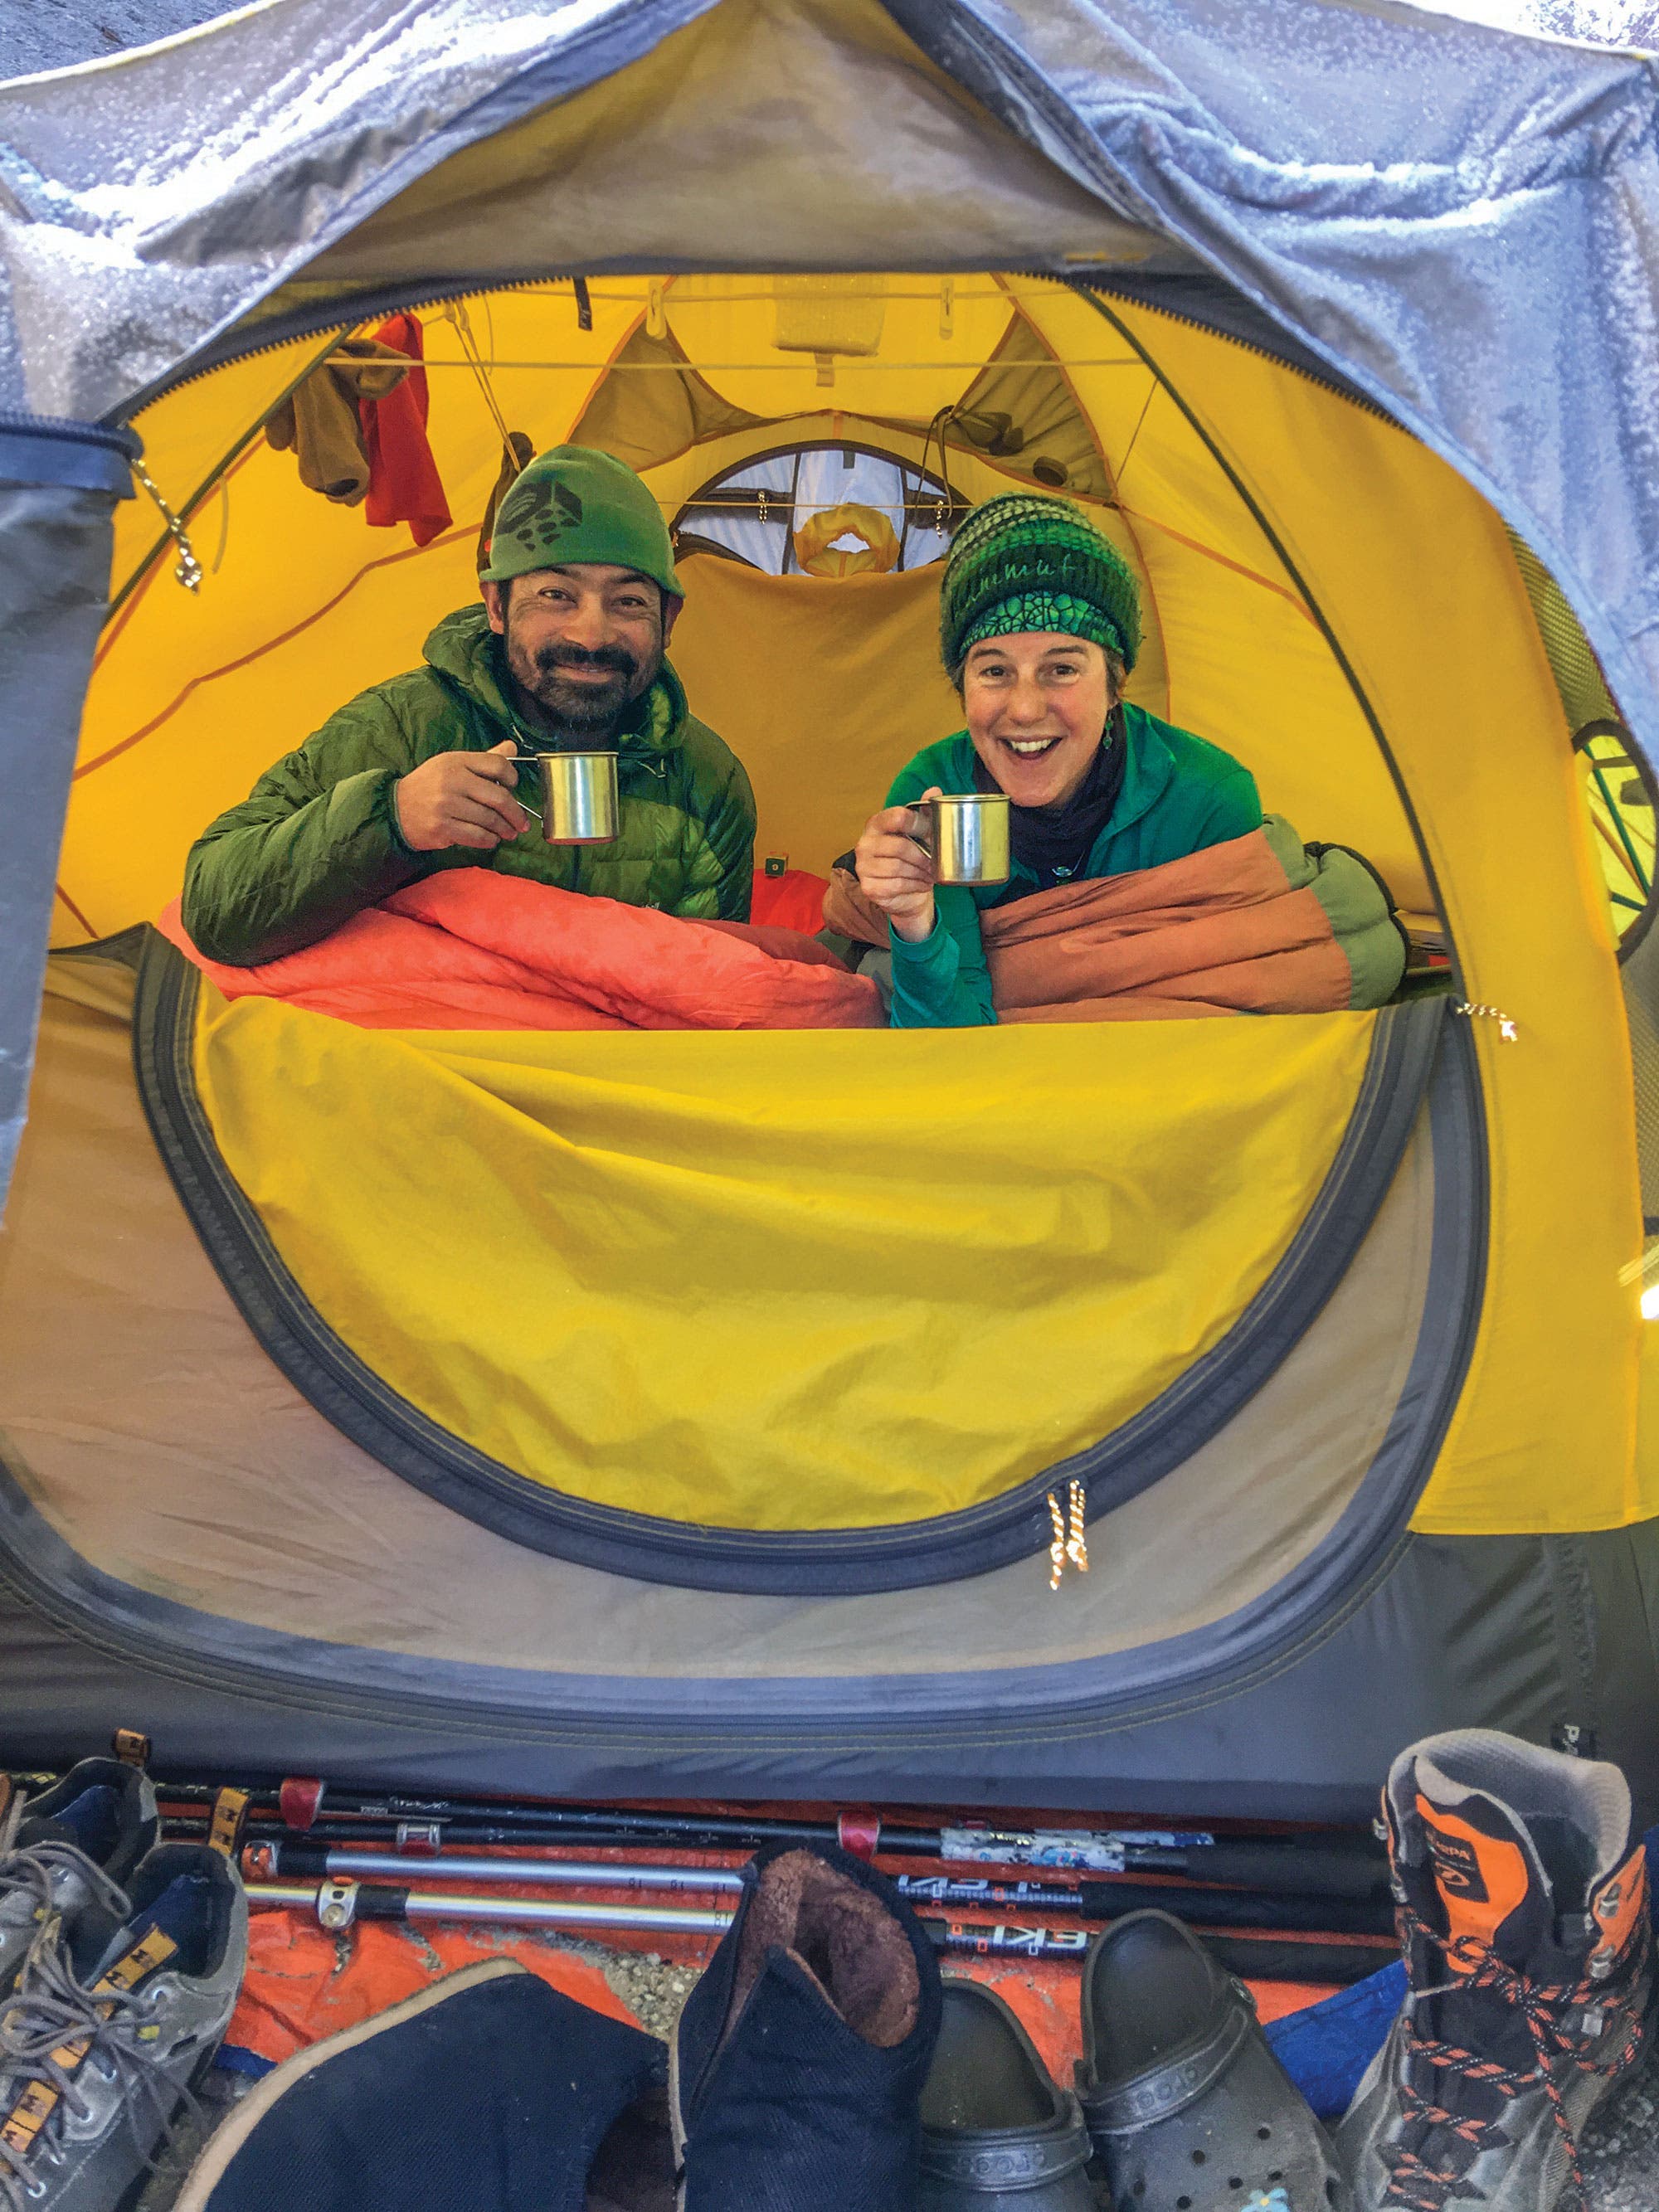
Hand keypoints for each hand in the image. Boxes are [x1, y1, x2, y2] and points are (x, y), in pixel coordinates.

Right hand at [394, 739, 528, 851]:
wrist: (396, 809)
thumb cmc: (430, 786)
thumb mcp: (452, 764)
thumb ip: (484, 759)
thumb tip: (512, 748)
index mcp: (456, 762)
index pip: (497, 765)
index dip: (512, 777)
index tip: (514, 787)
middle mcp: (452, 781)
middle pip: (499, 797)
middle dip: (515, 813)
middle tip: (521, 823)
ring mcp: (446, 806)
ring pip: (489, 820)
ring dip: (504, 829)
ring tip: (509, 832)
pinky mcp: (443, 828)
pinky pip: (477, 836)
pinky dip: (489, 840)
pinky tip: (491, 839)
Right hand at [855, 787, 940, 942]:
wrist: (903, 891)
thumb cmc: (910, 857)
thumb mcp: (919, 832)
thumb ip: (925, 811)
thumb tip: (934, 790)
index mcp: (876, 823)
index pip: (897, 817)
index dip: (919, 825)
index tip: (932, 832)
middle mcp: (865, 843)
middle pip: (901, 847)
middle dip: (924, 856)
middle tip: (936, 862)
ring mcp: (864, 866)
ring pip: (899, 868)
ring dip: (920, 872)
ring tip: (931, 874)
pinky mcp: (869, 887)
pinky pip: (896, 885)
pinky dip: (914, 885)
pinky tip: (922, 883)